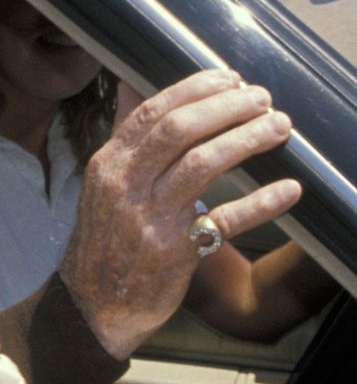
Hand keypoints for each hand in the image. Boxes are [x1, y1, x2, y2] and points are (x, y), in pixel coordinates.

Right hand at [61, 70, 300, 359]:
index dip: (197, 89)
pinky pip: (224, 221)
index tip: (232, 79)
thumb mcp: (103, 184)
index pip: (153, 112)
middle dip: (227, 107)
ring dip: (247, 140)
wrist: (94, 305)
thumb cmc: (106, 239)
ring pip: (202, 164)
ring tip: (279, 127)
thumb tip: (130, 84)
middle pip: (179, 130)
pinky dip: (260, 204)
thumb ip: (124, 137)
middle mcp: (124, 186)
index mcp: (108, 164)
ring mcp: (149, 219)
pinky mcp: (175, 252)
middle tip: (263, 99)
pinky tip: (289, 190)